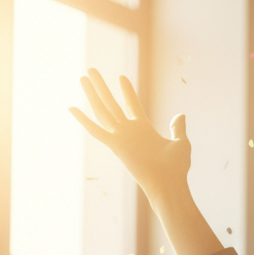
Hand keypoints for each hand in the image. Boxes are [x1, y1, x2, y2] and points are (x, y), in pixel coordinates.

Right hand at [69, 68, 189, 199]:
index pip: (132, 105)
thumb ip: (178, 128)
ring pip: (102, 111)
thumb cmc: (176, 169)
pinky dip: (84, 121)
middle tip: (91, 70)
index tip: (121, 77)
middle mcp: (130, 132)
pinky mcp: (116, 145)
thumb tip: (180, 115)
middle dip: (102, 87)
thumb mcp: (181, 143)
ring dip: (92, 94)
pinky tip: (72, 108)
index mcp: (144, 130)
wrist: (168, 184)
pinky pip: (96, 131)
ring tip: (83, 77)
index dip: (127, 91)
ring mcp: (121, 138)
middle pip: (111, 104)